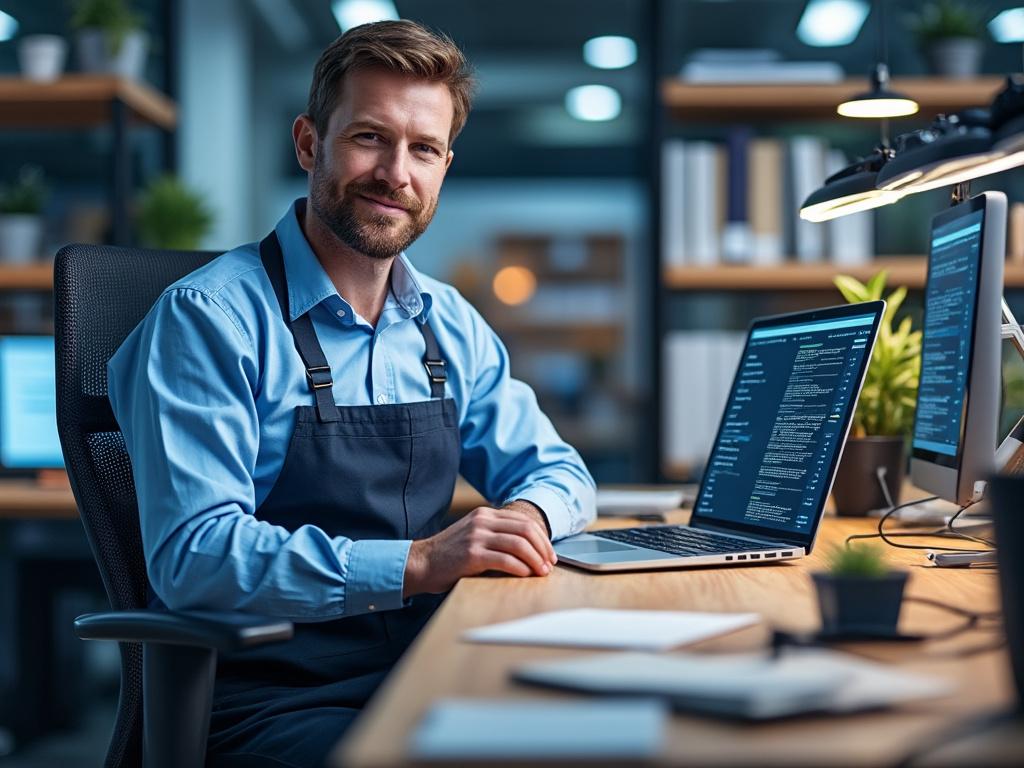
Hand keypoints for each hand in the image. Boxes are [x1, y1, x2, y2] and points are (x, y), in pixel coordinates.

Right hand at [403, 503, 556, 596]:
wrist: (421, 564)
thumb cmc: (449, 555)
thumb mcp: (474, 536)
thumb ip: (496, 536)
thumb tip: (530, 550)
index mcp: (485, 514)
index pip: (524, 521)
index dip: (542, 538)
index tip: (548, 554)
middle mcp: (482, 521)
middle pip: (526, 529)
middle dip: (543, 548)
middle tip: (549, 565)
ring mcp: (476, 537)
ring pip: (519, 544)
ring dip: (535, 559)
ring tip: (540, 572)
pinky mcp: (471, 555)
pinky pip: (505, 560)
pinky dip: (520, 568)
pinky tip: (524, 575)